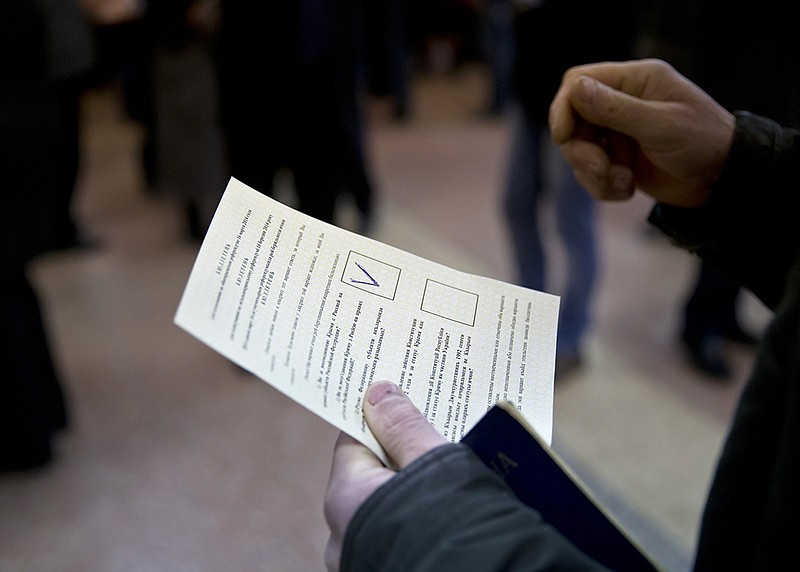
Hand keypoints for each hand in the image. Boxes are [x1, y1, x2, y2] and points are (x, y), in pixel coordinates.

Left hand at [324, 382, 445, 571]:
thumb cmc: (454, 524)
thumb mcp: (434, 464)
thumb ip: (405, 428)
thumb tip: (377, 392)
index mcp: (345, 498)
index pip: (353, 442)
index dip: (379, 420)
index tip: (403, 403)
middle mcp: (343, 535)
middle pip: (370, 479)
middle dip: (402, 460)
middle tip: (437, 437)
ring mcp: (363, 562)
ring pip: (386, 513)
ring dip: (413, 495)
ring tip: (453, 478)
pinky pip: (396, 538)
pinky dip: (418, 524)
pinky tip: (450, 515)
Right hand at [549, 59, 735, 206]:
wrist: (722, 181)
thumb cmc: (702, 142)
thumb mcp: (661, 125)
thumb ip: (617, 109)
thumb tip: (576, 88)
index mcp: (635, 80)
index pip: (580, 81)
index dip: (564, 107)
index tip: (564, 136)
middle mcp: (622, 102)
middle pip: (573, 120)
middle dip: (581, 150)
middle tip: (601, 169)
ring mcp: (617, 132)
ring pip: (579, 150)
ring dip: (594, 173)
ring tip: (622, 184)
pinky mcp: (616, 159)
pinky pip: (589, 173)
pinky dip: (602, 186)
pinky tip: (627, 190)